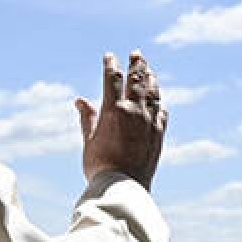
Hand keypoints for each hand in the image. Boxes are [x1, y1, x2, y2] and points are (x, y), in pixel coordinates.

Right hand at [75, 50, 167, 189]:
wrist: (124, 187)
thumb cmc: (100, 166)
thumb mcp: (88, 140)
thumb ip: (87, 118)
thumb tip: (80, 100)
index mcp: (113, 111)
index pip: (112, 79)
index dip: (111, 65)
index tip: (110, 56)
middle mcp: (134, 111)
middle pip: (137, 80)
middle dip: (136, 65)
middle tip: (137, 53)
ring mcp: (149, 122)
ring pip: (152, 93)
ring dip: (150, 79)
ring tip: (149, 70)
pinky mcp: (159, 134)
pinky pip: (162, 113)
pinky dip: (159, 103)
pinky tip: (158, 101)